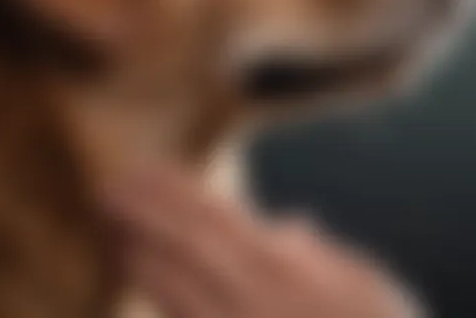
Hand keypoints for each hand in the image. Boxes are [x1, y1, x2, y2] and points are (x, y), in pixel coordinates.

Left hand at [103, 166, 424, 317]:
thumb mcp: (368, 287)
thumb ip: (323, 256)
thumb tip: (288, 226)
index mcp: (287, 270)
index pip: (220, 222)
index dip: (177, 196)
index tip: (146, 174)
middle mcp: (253, 301)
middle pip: (188, 252)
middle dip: (145, 219)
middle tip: (107, 193)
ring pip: (175, 291)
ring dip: (139, 255)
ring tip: (110, 227)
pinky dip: (158, 295)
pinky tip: (135, 275)